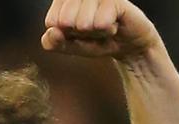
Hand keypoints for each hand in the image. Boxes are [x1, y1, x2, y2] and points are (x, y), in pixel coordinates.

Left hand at [42, 0, 159, 59]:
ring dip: (94, 33)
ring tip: (103, 26)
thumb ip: (54, 43)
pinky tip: (114, 24)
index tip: (77, 31)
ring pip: (82, 23)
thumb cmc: (96, 41)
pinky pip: (100, 23)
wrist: (127, 45)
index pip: (52, 21)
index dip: (65, 34)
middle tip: (92, 29)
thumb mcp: (70, 46)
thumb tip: (52, 31)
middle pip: (65, 21)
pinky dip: (106, 31)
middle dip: (79, 34)